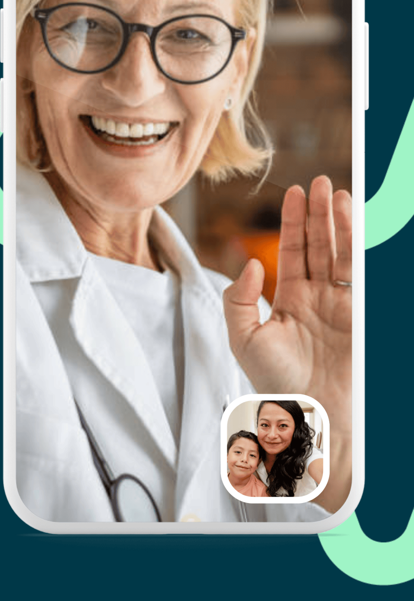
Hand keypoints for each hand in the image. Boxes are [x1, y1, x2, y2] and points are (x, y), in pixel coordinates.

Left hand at [223, 176, 351, 432]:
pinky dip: (359, 246)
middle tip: (319, 182)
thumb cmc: (276, 385)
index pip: (295, 251)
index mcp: (290, 300)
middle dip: (319, 213)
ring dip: (340, 223)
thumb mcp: (244, 341)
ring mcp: (342, 306)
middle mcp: (318, 298)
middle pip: (320, 245)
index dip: (295, 221)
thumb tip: (252, 263)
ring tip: (337, 192)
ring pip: (342, 254)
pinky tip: (355, 223)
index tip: (296, 192)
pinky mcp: (360, 314)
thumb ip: (240, 300)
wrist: (313, 417)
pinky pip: (359, 273)